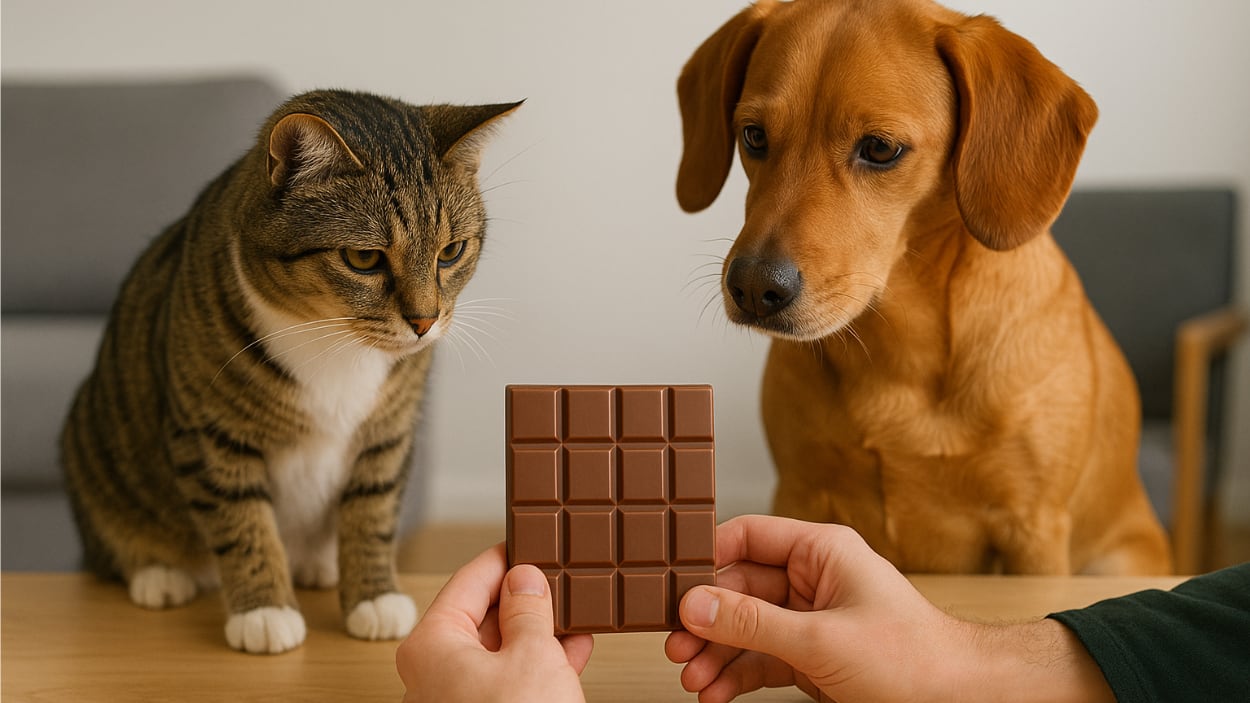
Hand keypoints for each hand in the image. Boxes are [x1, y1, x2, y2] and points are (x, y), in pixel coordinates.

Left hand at [397, 543, 592, 702]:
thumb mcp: (533, 655)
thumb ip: (530, 609)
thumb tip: (526, 580)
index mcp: (431, 645)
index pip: (469, 579)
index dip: (506, 556)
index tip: (530, 539)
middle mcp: (435, 672)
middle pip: (482, 613)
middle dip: (525, 594)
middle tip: (557, 572)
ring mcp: (458, 700)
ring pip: (501, 648)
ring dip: (539, 627)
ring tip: (572, 606)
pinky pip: (511, 678)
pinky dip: (542, 660)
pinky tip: (574, 646)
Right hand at [664, 515, 1111, 702]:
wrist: (957, 701)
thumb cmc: (911, 659)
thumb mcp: (821, 640)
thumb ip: (752, 623)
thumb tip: (694, 605)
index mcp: (821, 551)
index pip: (748, 536)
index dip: (706, 557)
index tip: (671, 583)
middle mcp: (812, 579)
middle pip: (738, 588)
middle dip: (705, 621)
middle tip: (675, 645)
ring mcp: (809, 620)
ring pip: (744, 629)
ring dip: (715, 654)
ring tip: (691, 678)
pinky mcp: (810, 657)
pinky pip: (760, 659)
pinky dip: (735, 676)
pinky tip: (714, 692)